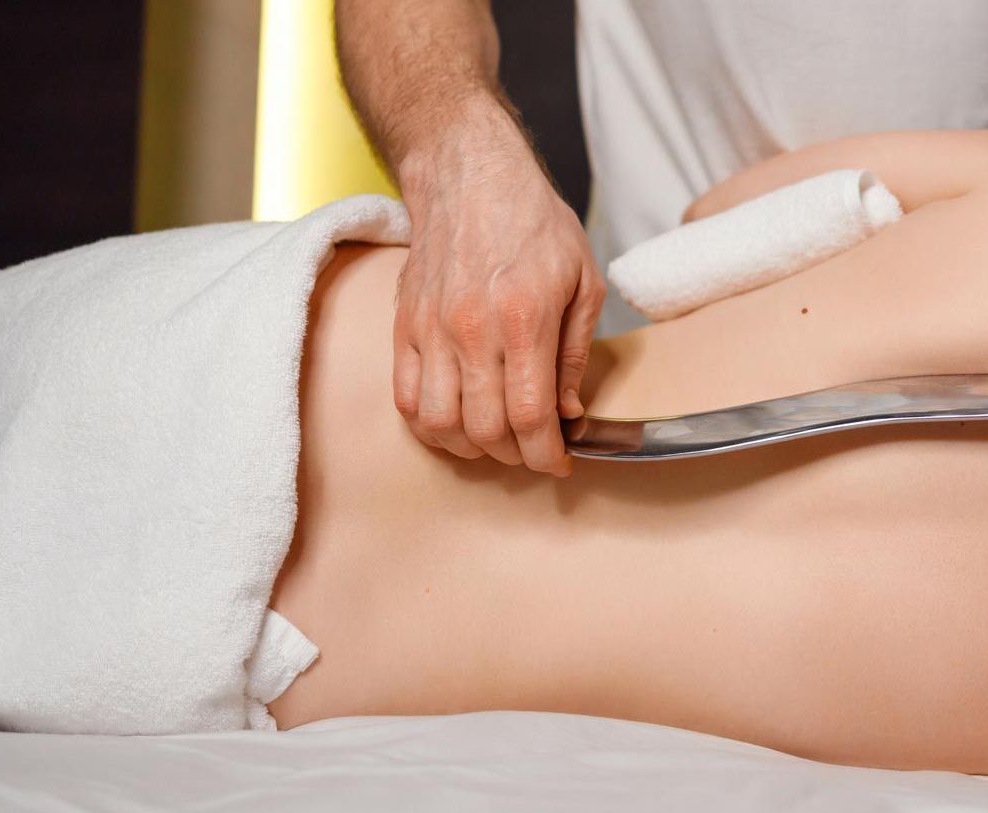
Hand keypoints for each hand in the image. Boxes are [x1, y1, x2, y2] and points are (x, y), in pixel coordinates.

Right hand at [394, 117, 603, 474]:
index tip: (559, 463)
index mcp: (524, 318)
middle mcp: (472, 329)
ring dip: (471, 447)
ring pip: (440, 424)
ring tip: (496, 438)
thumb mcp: (582, 281)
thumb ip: (575, 353)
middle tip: (533, 448)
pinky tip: (457, 421)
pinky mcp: (405, 326)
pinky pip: (406, 399)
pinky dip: (431, 426)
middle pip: (485, 429)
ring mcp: (431, 330)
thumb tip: (568, 412)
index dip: (546, 455)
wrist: (468, 174)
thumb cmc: (532, 222)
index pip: (530, 416)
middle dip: (515, 455)